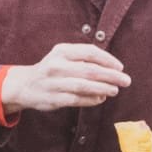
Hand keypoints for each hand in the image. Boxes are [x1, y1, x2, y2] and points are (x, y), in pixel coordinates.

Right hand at [1, 43, 129, 112]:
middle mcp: (57, 65)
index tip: (120, 67)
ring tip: (115, 90)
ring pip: (84, 86)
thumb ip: (83, 58)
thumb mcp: (63, 56)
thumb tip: (111, 69)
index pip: (90, 52)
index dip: (108, 60)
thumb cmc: (51, 70)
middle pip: (90, 70)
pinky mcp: (54, 98)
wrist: (25, 85)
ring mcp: (54, 83)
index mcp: (61, 51)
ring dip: (103, 88)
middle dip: (111, 75)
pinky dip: (91, 100)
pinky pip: (77, 100)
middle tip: (126, 80)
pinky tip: (101, 99)